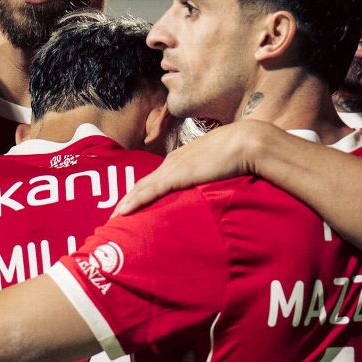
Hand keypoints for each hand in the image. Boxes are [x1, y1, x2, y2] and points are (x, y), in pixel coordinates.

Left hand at [115, 120, 272, 215]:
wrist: (247, 142)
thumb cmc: (240, 153)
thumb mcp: (221, 166)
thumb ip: (213, 175)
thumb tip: (217, 188)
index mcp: (182, 159)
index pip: (156, 178)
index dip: (143, 192)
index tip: (133, 205)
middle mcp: (172, 162)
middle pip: (144, 183)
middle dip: (129, 198)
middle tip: (116, 215)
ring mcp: (172, 168)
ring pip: (142, 188)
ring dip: (127, 203)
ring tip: (114, 218)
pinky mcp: (176, 176)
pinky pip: (149, 192)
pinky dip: (134, 202)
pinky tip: (122, 213)